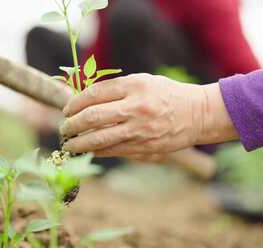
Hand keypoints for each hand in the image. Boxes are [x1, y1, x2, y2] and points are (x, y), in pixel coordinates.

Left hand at [60, 74, 237, 157]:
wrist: (197, 114)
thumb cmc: (167, 95)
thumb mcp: (144, 82)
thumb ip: (117, 90)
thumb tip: (85, 103)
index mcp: (135, 86)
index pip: (94, 94)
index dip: (75, 103)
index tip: (67, 109)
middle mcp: (136, 108)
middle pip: (92, 117)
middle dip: (72, 125)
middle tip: (64, 129)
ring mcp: (140, 130)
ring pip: (99, 139)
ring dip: (79, 143)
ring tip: (69, 144)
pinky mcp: (145, 148)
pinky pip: (114, 151)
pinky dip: (97, 152)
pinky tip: (89, 151)